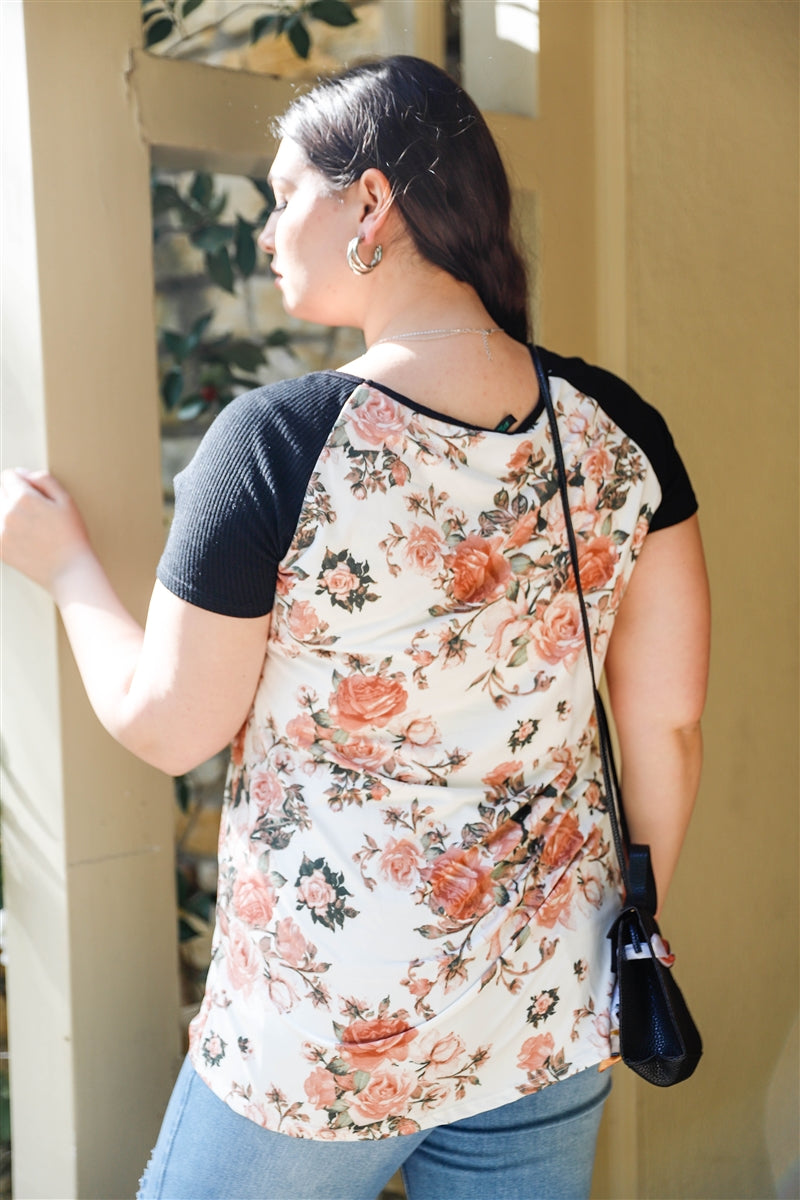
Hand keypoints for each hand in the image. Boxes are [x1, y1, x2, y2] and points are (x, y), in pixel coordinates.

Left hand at [0, 468, 92, 593]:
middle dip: (13, 496)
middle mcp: (7, 513)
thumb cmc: (72, 536)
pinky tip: (25, 539)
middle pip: (0, 492)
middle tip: (35, 513)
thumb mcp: (66, 500)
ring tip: (31, 528)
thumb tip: (22, 474)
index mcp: (24, 498)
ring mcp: (0, 532)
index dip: (22, 481)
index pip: (8, 476)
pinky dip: (7, 531)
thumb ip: (44, 479)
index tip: (34, 493)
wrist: (68, 571)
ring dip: (9, 514)